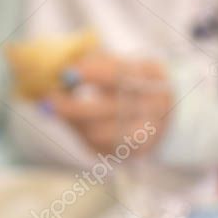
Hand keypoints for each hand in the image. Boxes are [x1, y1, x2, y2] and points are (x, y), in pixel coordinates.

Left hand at [48, 54, 172, 155]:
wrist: (167, 114)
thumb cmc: (137, 83)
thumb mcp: (127, 66)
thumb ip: (100, 64)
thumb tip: (64, 73)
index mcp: (153, 81)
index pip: (120, 76)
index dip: (91, 74)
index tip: (65, 73)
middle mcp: (153, 111)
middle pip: (108, 111)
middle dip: (73, 107)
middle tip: (50, 98)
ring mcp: (146, 135)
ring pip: (101, 134)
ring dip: (74, 123)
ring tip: (59, 110)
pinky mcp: (134, 152)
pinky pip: (101, 148)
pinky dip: (82, 135)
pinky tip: (73, 123)